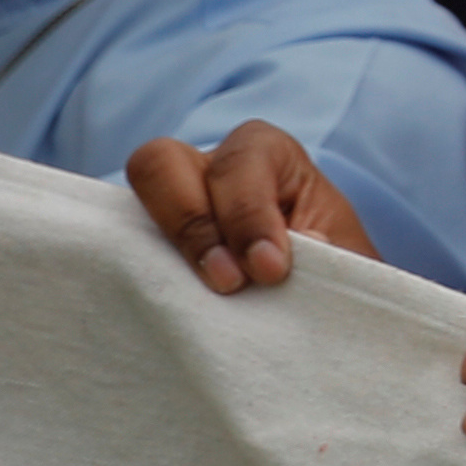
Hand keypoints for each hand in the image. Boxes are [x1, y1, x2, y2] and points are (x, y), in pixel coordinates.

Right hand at [123, 120, 380, 292]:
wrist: (316, 303)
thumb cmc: (336, 270)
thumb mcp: (348, 263)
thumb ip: (339, 256)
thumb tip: (310, 245)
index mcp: (268, 157)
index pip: (243, 159)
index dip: (249, 214)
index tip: (269, 270)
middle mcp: (207, 169)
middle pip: (162, 161)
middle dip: (192, 222)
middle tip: (226, 284)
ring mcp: (168, 205)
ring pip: (132, 199)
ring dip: (159, 244)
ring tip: (193, 299)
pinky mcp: (144, 245)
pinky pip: (117, 246)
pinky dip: (131, 270)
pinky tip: (160, 308)